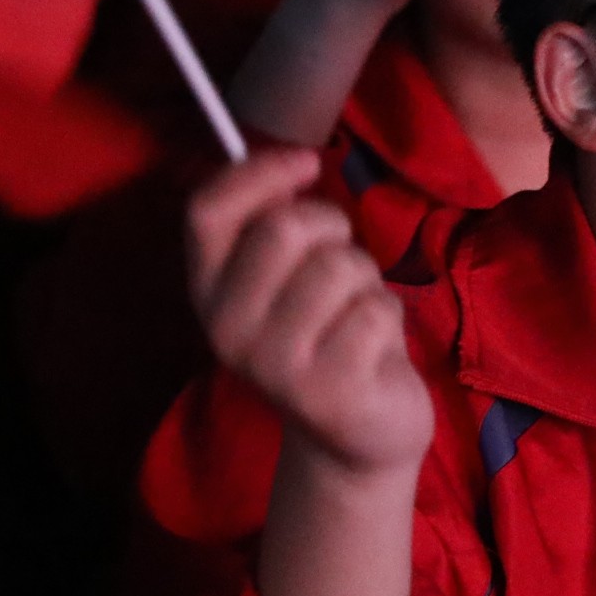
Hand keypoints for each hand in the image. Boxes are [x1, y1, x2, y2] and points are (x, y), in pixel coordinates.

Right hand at [186, 147, 434, 481]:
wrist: (354, 437)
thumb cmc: (326, 334)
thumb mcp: (285, 279)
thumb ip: (274, 224)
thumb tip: (295, 159)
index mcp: (208, 292)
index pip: (207, 211)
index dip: (259, 173)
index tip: (305, 163)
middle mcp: (229, 329)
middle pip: (284, 228)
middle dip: (333, 228)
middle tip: (341, 266)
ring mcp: (276, 365)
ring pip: (339, 266)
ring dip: (366, 279)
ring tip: (357, 313)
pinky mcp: (328, 391)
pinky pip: (375, 311)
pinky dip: (388, 319)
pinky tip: (374, 350)